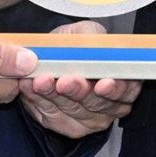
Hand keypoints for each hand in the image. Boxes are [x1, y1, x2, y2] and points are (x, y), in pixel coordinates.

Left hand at [20, 20, 140, 138]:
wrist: (52, 56)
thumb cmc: (74, 46)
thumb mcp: (86, 32)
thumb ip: (92, 38)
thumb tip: (92, 46)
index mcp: (124, 81)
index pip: (126, 89)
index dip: (114, 89)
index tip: (101, 84)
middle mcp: (110, 105)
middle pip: (96, 103)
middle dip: (78, 92)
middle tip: (63, 82)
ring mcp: (89, 119)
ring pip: (72, 111)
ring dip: (53, 96)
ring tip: (40, 81)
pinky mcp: (65, 124)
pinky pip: (52, 116)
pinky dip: (38, 101)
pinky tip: (29, 88)